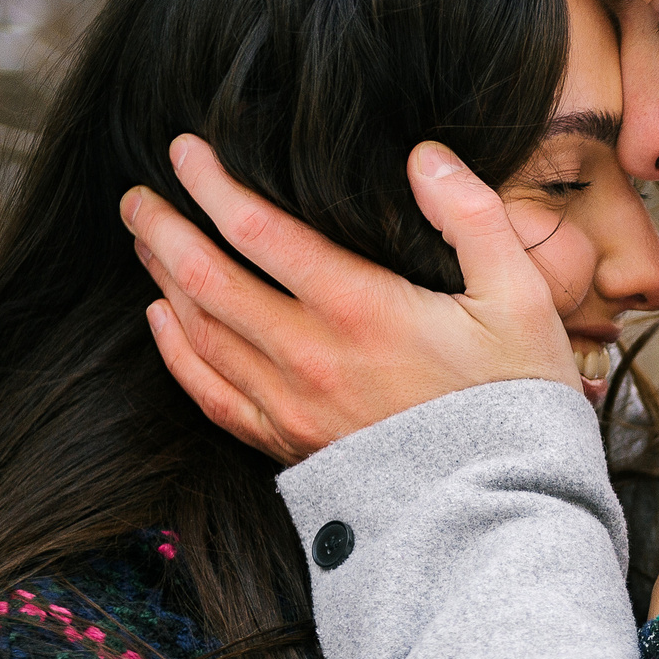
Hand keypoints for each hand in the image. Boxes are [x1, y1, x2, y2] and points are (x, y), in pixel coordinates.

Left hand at [122, 136, 572, 463]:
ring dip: (164, 279)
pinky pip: (211, 396)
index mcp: (360, 308)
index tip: (185, 150)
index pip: (257, 229)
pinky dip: (177, 353)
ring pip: (200, 332)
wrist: (506, 509)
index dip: (212, 183)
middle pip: (207, 278)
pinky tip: (163, 322)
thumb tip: (424, 156)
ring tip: (146, 241)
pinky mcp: (292, 446)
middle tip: (138, 194)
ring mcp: (292, 406)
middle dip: (164, 228)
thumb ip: (472, 217)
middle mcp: (309, 356)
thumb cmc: (516, 398)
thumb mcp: (520, 297)